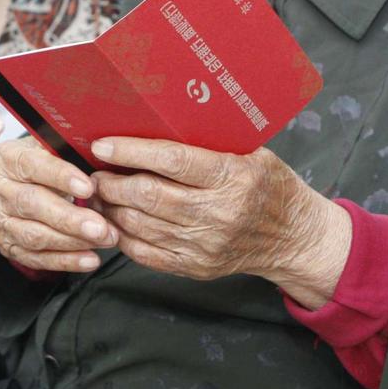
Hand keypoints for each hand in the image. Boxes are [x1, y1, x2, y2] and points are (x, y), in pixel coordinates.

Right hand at [0, 136, 115, 272]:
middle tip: (100, 227)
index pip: (32, 166)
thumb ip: (67, 151)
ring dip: (72, 241)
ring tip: (104, 239)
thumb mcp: (47, 146)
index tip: (88, 187)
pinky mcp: (8, 246)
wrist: (13, 183)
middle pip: (31, 205)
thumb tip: (101, 158)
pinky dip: (66, 261)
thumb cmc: (39, 162)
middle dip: (69, 218)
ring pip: (34, 236)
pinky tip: (90, 259)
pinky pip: (37, 258)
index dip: (61, 177)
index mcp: (7, 159)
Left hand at [89, 138, 351, 306]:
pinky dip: (122, 236)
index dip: (131, 152)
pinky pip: (146, 254)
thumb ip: (210, 143)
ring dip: (110, 209)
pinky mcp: (196, 267)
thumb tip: (154, 122)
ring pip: (141, 225)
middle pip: (149, 195)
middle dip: (111, 182)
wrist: (294, 238)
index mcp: (233, 176)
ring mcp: (205, 244)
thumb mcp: (252, 153)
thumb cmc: (269, 185)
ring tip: (97, 194)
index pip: (172, 161)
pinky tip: (112, 221)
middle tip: (93, 171)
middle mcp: (218, 213)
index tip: (102, 145)